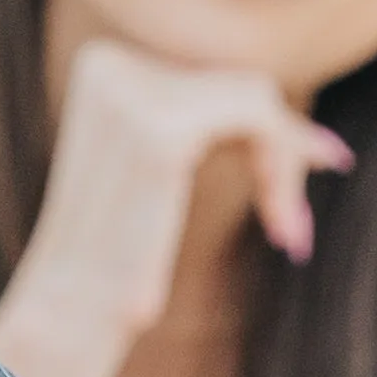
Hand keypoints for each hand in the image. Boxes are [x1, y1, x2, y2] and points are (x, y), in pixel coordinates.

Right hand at [0, 41, 352, 376]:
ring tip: (289, 235)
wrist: (70, 313)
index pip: (206, 77)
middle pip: (236, 85)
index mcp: (101, 62)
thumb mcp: (148, 167)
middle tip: (295, 231)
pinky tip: (284, 228)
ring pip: (255, 99)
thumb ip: (195, 122)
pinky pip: (258, 118)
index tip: (306, 176)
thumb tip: (283, 110)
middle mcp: (110, 64)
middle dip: (281, 151)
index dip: (260, 131)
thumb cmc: (110, 258)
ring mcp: (131, 95)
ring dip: (284, 168)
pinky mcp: (163, 135)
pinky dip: (282, 168)